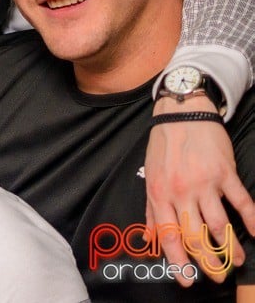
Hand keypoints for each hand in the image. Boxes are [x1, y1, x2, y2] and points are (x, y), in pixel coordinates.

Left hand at [145, 96, 254, 285]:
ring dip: (230, 247)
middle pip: (196, 236)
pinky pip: (241, 202)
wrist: (181, 113)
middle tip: (217, 276)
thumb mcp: (150, 176)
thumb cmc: (164, 146)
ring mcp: (205, 183)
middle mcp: (181, 192)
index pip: (168, 235)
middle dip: (208, 261)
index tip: (186, 280)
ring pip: (219, 224)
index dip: (178, 261)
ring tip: (238, 261)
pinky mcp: (225, 173)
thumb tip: (149, 236)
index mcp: (160, 194)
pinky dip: (252, 220)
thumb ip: (150, 208)